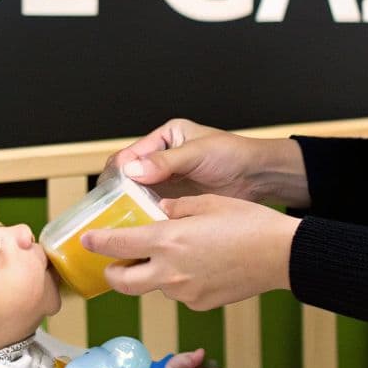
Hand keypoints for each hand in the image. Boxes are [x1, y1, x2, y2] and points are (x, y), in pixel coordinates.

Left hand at [82, 194, 300, 309]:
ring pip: (155, 287)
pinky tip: (201, 267)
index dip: (97, 243)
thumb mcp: (207, 203)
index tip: (87, 239)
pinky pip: (180, 293)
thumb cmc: (247, 222)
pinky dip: (181, 282)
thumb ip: (176, 209)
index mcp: (167, 241)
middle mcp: (169, 271)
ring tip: (175, 256)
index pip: (118, 246)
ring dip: (154, 275)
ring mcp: (184, 292)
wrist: (281, 254)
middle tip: (113, 265)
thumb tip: (161, 213)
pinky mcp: (200, 304)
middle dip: (113, 274)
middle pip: (124, 282)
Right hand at [106, 118, 307, 205]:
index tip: (111, 188)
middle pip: (128, 176)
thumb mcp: (198, 153)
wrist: (259, 178)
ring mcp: (167, 183)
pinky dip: (145, 218)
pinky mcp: (175, 202)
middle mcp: (160, 161)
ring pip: (136, 196)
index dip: (118, 171)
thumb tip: (132, 171)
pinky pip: (152, 210)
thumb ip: (166, 162)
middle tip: (108, 209)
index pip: (130, 154)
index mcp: (164, 139)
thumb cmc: (233, 155)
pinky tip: (140, 228)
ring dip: (129, 207)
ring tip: (120, 222)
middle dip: (117, 191)